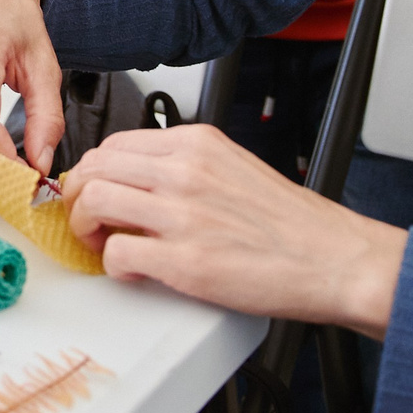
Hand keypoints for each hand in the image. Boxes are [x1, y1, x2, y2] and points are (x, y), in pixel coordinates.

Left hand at [63, 126, 407, 336]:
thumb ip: (187, 166)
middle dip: (78, 195)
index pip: (115, 142)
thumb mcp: (235, 167)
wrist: (334, 259)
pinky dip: (113, 265)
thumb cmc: (291, 224)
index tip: (95, 189)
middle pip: (95, 166)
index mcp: (197, 144)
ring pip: (93, 199)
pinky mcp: (184, 261)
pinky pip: (116, 252)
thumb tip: (140, 179)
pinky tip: (134, 270)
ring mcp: (183, 214)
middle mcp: (185, 171)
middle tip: (87, 218)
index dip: (96, 170)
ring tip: (104, 243)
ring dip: (85, 226)